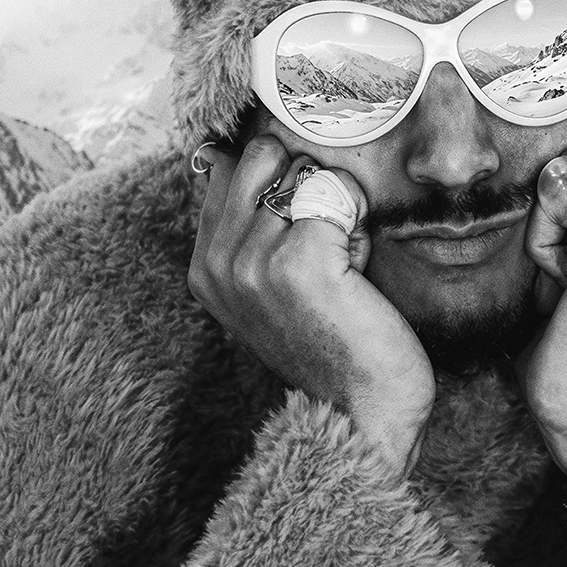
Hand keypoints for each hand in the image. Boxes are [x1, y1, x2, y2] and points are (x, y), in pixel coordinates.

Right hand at [188, 135, 434, 477]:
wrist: (362, 414)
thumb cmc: (334, 346)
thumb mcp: (271, 288)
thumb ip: (252, 230)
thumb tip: (253, 152)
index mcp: (203, 266)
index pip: (227, 164)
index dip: (279, 179)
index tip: (303, 228)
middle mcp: (217, 261)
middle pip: (263, 153)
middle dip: (307, 181)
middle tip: (328, 240)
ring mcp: (252, 260)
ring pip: (303, 171)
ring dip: (339, 207)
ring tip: (342, 263)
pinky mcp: (298, 261)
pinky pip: (336, 192)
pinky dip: (359, 221)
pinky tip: (357, 270)